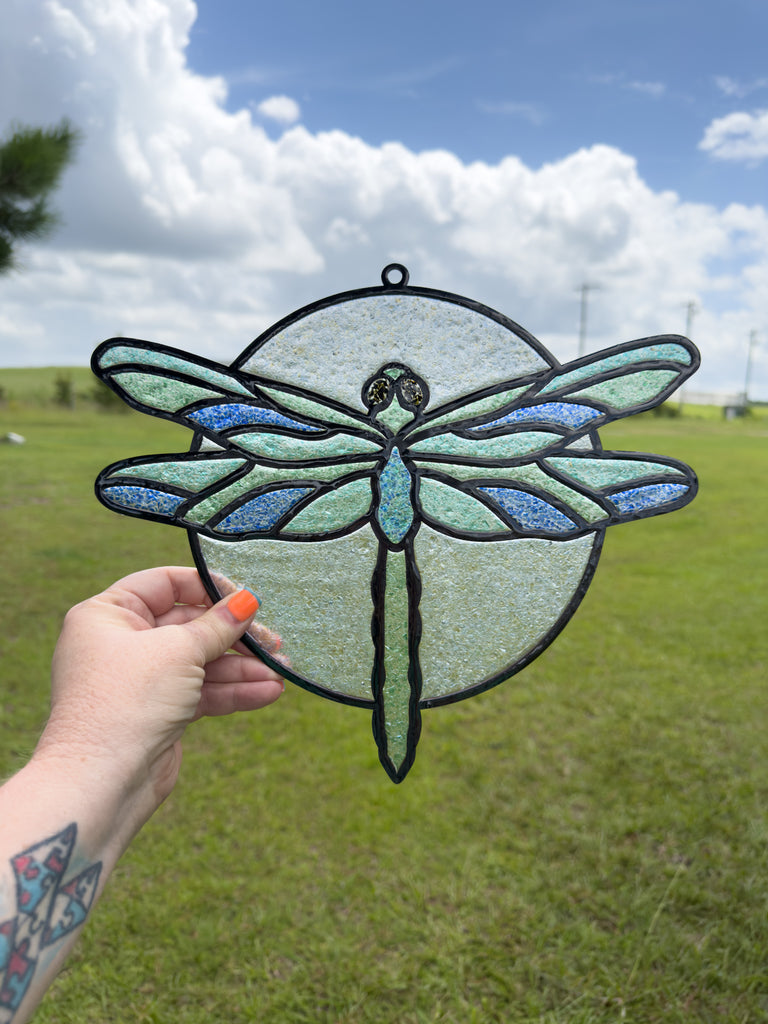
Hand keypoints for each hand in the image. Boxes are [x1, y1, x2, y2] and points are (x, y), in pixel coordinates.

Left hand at [35, 566, 282, 837]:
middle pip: (189, 625)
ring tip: (281, 671)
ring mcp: (141, 680)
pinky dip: (233, 691)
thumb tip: (247, 601)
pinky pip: (201, 692)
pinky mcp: (159, 711)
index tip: (245, 598)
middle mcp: (121, 643)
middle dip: (234, 636)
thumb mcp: (179, 651)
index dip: (207, 587)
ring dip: (242, 667)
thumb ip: (217, 624)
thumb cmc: (127, 703)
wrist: (102, 783)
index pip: (165, 584)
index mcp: (108, 614)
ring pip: (201, 662)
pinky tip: (267, 692)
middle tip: (273, 641)